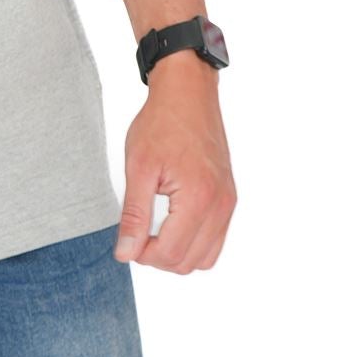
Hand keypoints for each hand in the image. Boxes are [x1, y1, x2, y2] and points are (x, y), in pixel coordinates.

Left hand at [113, 54, 235, 271]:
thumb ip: (133, 215)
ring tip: (153, 228)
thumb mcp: (138, 167)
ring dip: (177, 253)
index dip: (143, 254)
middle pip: (189, 262)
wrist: (188, 94)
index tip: (127, 239)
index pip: (171, 253)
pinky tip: (171, 222)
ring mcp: (228, 203)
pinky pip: (215, 239)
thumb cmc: (161, 123)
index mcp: (198, 199)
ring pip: (206, 257)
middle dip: (159, 256)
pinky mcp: (229, 198)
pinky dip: (194, 242)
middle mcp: (220, 206)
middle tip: (137, 232)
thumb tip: (126, 252)